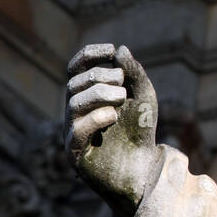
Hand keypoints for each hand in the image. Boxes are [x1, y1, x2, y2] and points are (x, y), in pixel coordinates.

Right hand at [65, 44, 162, 215]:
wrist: (144, 166)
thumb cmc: (140, 129)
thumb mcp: (143, 96)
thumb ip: (134, 73)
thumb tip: (121, 50)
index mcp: (87, 94)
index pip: (76, 68)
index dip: (88, 55)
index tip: (110, 50)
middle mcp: (74, 111)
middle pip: (76, 83)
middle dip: (101, 77)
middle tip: (123, 86)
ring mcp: (72, 131)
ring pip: (74, 103)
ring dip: (100, 94)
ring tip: (121, 100)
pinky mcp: (76, 152)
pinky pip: (77, 130)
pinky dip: (96, 118)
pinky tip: (113, 116)